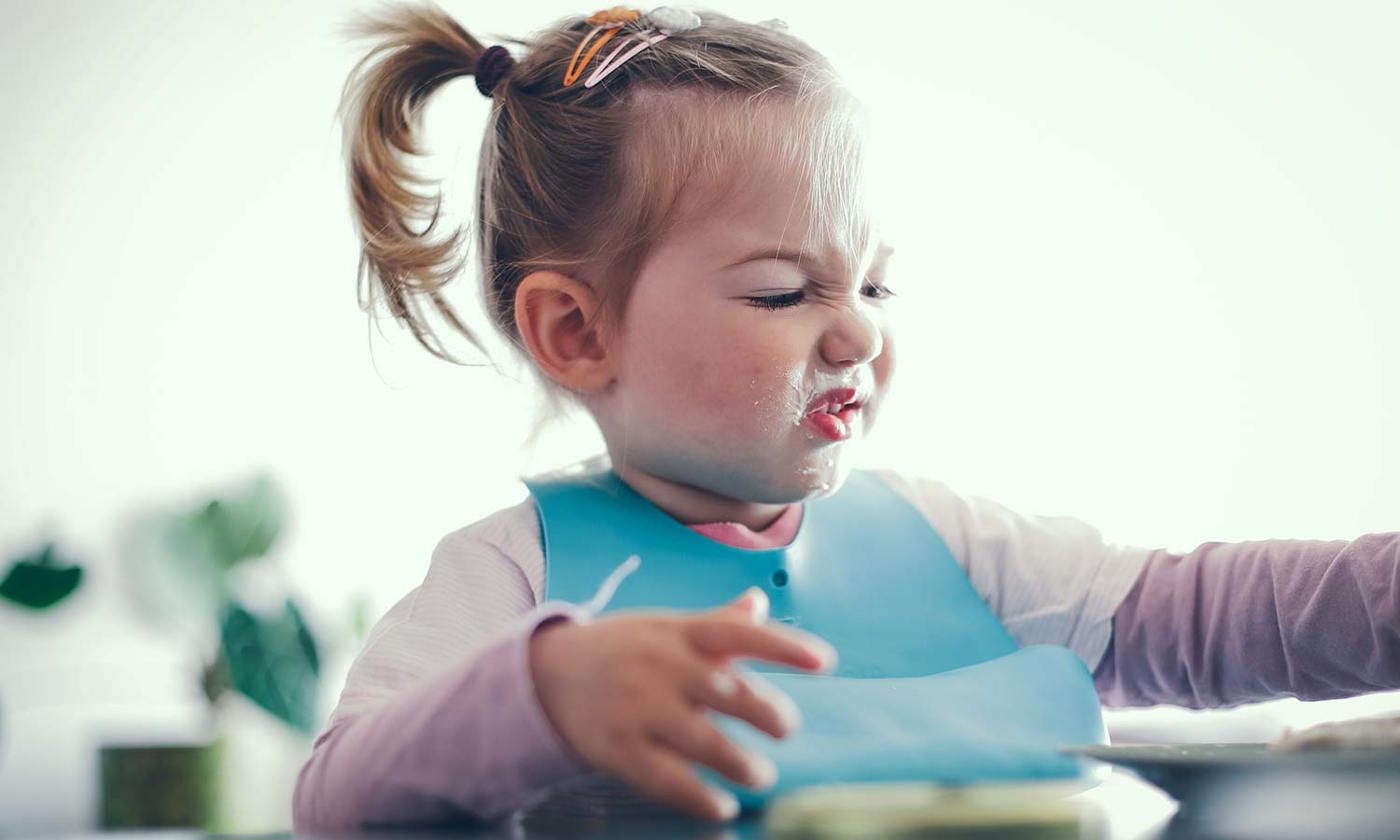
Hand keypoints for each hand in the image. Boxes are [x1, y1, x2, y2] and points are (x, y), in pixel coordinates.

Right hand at [528, 587, 835, 821]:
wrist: (545, 676)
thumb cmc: (623, 650)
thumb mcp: (665, 629)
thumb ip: (717, 623)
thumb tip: (760, 601)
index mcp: (679, 634)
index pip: (739, 634)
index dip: (784, 647)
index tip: (826, 662)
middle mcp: (662, 668)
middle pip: (727, 690)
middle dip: (767, 712)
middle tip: (787, 727)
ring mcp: (639, 710)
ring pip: (703, 740)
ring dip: (740, 763)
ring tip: (761, 776)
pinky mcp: (619, 749)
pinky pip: (666, 779)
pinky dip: (698, 797)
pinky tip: (722, 806)